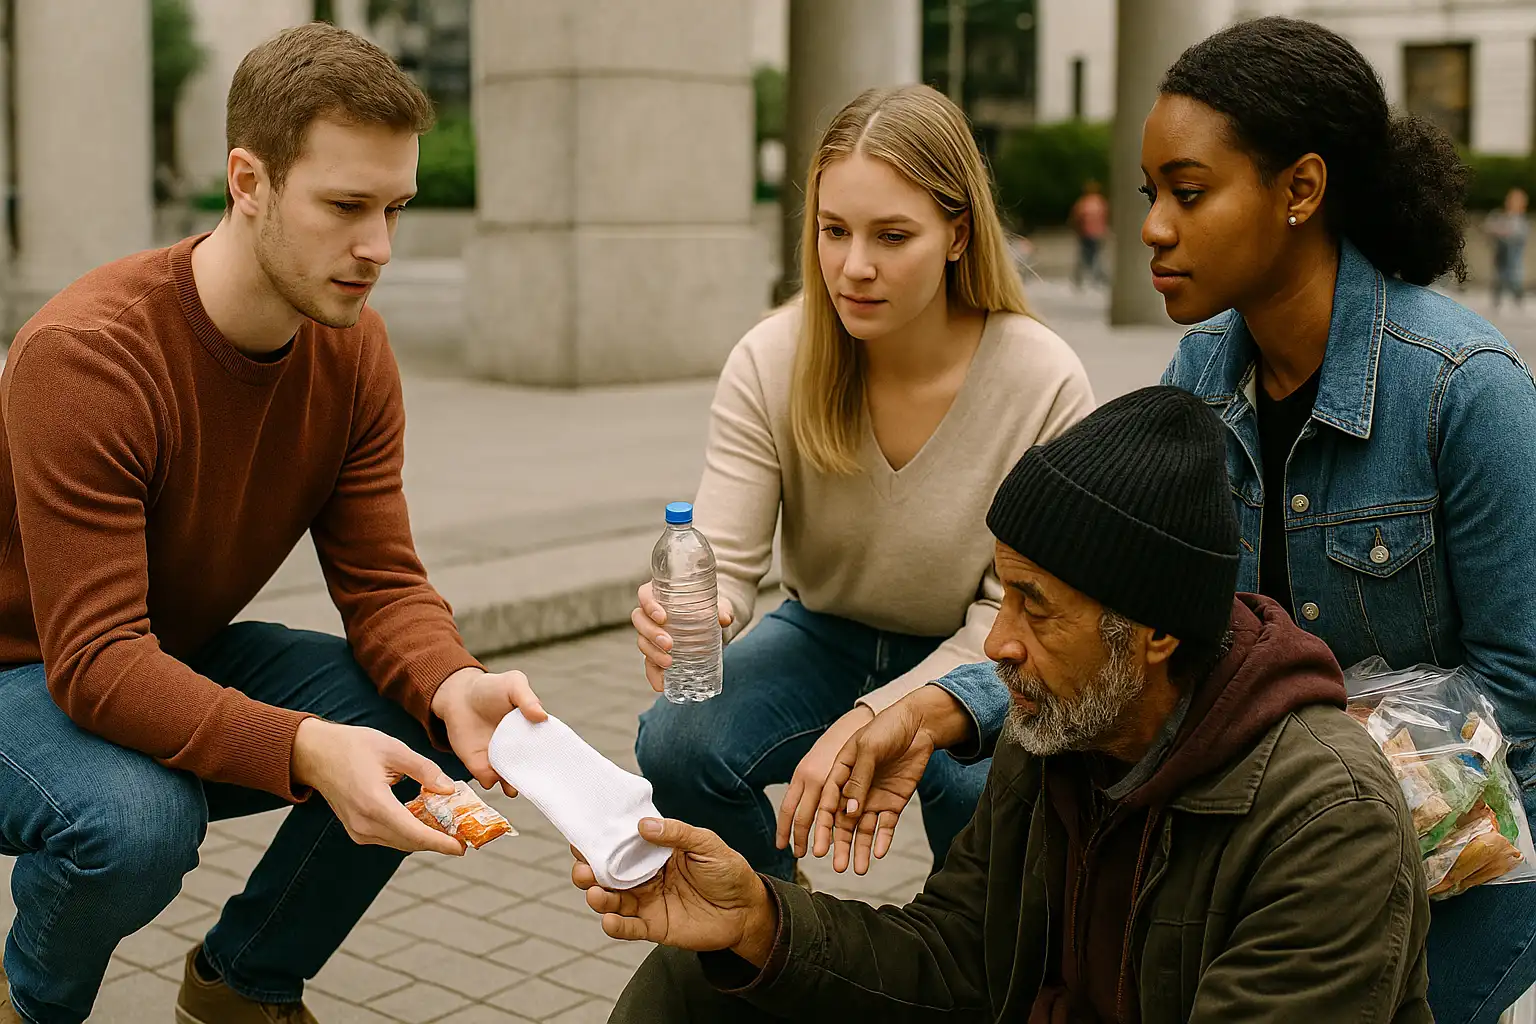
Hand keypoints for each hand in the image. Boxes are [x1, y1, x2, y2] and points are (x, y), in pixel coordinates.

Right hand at [291, 718, 464, 855]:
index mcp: (374, 803)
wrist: (315, 753)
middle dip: (437, 842)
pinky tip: (424, 821)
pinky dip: (408, 833)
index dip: (440, 843)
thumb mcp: (394, 749)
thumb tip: (449, 789)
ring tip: (448, 828)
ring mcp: (357, 830)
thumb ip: (424, 770)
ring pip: (399, 843)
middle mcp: (364, 823)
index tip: (461, 847)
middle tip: (462, 837)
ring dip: (423, 838)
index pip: (414, 833)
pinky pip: (388, 838)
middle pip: (409, 842)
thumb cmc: (353, 746)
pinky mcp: (356, 830)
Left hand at [431, 666, 547, 796]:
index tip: (558, 765)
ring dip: (513, 786)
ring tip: (513, 787)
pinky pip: (489, 781)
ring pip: (511, 782)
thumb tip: (542, 717)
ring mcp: (501, 761)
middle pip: (532, 771)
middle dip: (535, 780)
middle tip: (537, 783)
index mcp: (534, 733)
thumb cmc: (491, 688)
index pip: (548, 750)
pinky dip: (491, 782)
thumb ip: (528, 699)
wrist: (460, 696)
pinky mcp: (481, 767)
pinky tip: (492, 776)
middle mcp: (520, 751)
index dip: (554, 759)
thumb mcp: (513, 684)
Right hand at [571, 818, 777, 965]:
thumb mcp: (706, 844)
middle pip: (608, 874)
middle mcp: (645, 877)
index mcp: (654, 852)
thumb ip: (677, 834)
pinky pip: (629, 927)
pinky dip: (615, 925)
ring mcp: (648, 902)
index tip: (581, 837)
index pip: (620, 845)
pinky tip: (608, 920)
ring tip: (595, 893)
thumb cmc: (728, 871)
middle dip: (589, 871)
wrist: (747, 910)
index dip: (599, 842)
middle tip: (581, 869)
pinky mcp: (655, 927)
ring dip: (598, 897)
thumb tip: (644, 825)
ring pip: (613, 900)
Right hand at [633, 582, 733, 692]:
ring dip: (652, 654)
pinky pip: (649, 663)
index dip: (649, 606)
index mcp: (660, 594)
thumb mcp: (717, 604)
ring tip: (669, 663)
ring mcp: (652, 633)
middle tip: (669, 644)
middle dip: (651, 634)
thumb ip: (722, 609)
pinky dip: (653, 675)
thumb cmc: (710, 605)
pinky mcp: (657, 652)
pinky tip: (660, 686)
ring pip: (642, 642)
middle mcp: (650, 613)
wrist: (714, 619)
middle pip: (639, 621)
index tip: (662, 617)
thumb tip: (724, 618)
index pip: (645, 596)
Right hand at [815, 697, 939, 874]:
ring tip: (858, 869)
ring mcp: (874, 797)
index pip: (827, 804)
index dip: (822, 826)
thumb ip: (858, 779)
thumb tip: (850, 811)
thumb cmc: (887, 728)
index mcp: (840, 773)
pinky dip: (882, 840)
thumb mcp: (868, 749)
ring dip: (860, 849)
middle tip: (837, 867)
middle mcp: (855, 789)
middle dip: (840, 845)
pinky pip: (886, 825)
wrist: (918, 724)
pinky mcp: (893, 802)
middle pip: (843, 822)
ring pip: (863, 829)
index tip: (818, 847)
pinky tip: (879, 854)